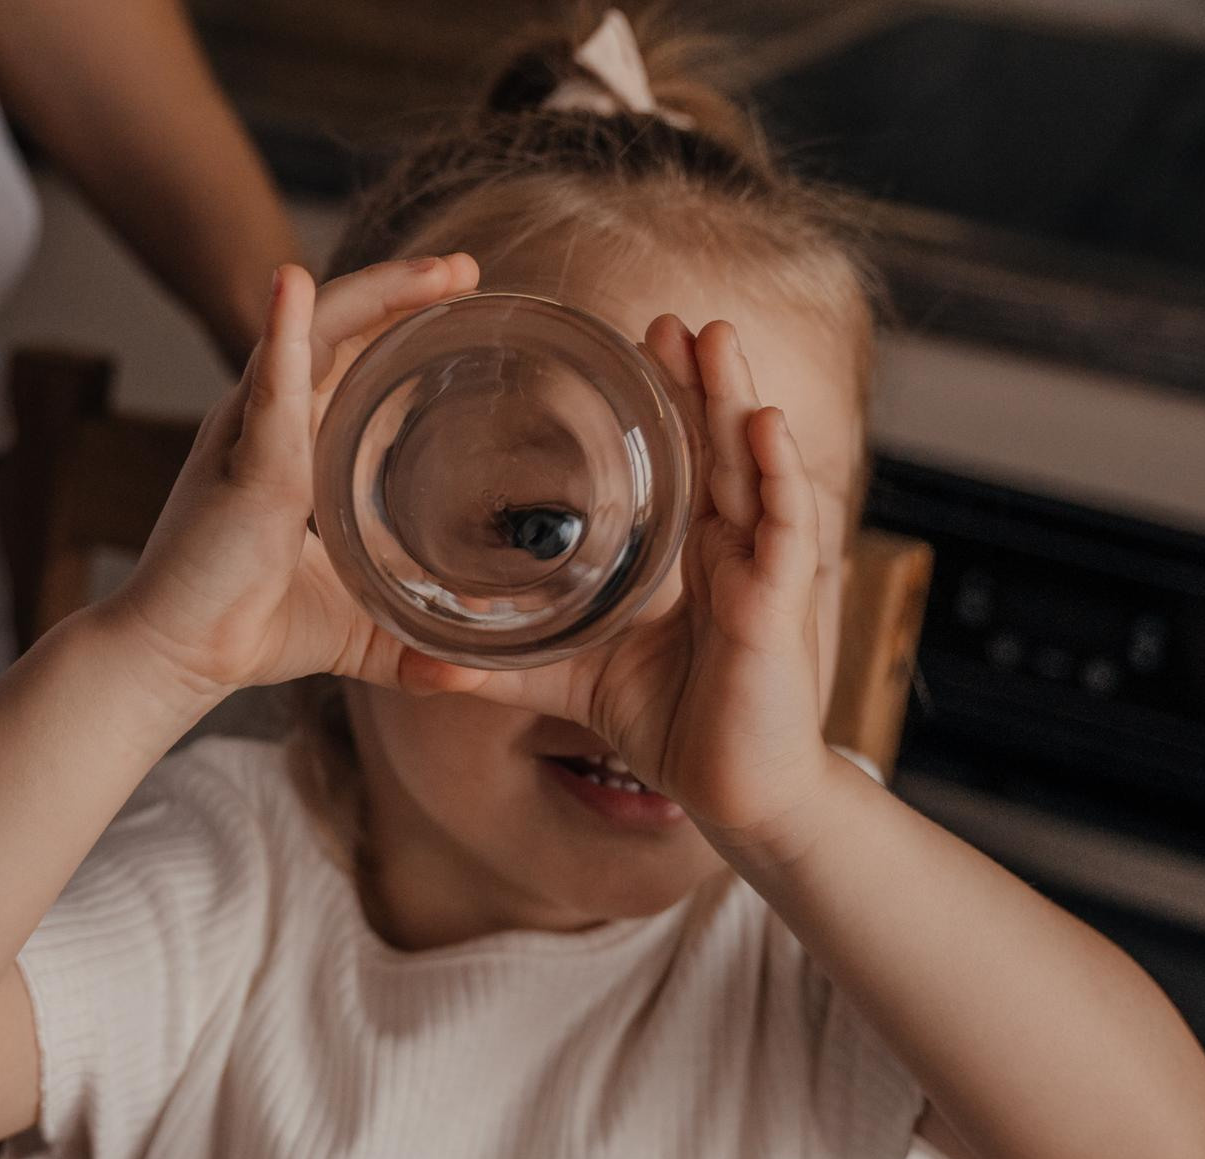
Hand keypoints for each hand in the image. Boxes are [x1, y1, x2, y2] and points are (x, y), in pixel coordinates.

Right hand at [104, 255, 484, 705]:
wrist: (177, 657)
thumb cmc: (246, 631)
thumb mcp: (355, 632)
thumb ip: (414, 649)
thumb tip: (478, 676)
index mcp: (294, 444)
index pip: (351, 360)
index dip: (400, 321)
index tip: (462, 297)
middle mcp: (270, 423)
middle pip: (340, 329)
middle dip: (403, 290)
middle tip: (468, 269)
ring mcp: (253, 435)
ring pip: (312, 335)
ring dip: (374, 294)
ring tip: (435, 274)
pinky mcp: (245, 464)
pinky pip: (268, 388)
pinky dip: (284, 336)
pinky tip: (295, 289)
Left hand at [448, 316, 843, 857]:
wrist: (729, 793)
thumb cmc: (667, 725)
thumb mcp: (567, 680)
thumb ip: (503, 665)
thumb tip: (420, 661)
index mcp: (690, 555)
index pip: (678, 460)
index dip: (662, 402)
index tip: (634, 344)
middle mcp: (729, 548)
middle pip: (715, 444)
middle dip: (696, 379)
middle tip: (667, 319)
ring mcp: (759, 569)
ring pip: (751, 466)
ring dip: (736, 398)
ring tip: (713, 336)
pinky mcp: (778, 603)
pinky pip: (784, 526)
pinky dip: (777, 473)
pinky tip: (762, 425)